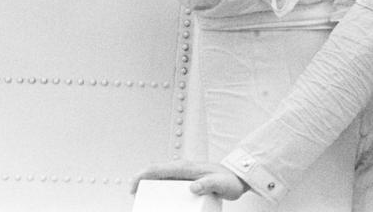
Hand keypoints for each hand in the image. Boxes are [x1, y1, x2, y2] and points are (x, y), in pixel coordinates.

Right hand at [132, 159, 248, 200]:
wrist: (239, 177)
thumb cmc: (231, 180)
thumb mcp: (221, 184)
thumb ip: (209, 184)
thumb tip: (193, 187)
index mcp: (186, 168)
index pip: (158, 169)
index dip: (141, 177)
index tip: (133, 188)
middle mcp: (183, 169)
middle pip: (155, 174)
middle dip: (142, 185)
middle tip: (137, 201)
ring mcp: (184, 174)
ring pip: (160, 179)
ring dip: (150, 189)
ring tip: (146, 204)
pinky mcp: (186, 180)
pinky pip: (168, 184)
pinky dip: (159, 191)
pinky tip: (159, 202)